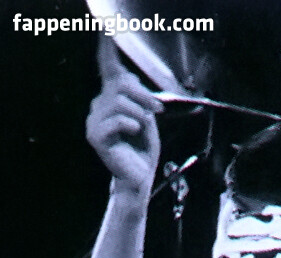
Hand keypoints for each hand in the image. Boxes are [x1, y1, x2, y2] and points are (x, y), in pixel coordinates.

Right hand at [85, 38, 161, 200]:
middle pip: (120, 84)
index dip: (108, 50)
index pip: (108, 70)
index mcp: (111, 98)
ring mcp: (94, 120)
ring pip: (120, 102)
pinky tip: (134, 131)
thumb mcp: (146, 117)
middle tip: (157, 109)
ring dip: (139, 113)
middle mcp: (99, 105)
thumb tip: (131, 81)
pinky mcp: (95, 136)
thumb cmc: (143, 147)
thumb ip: (139, 98)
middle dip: (143, 94)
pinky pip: (116, 120)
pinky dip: (131, 124)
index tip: (108, 30)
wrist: (140, 176)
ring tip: (143, 127)